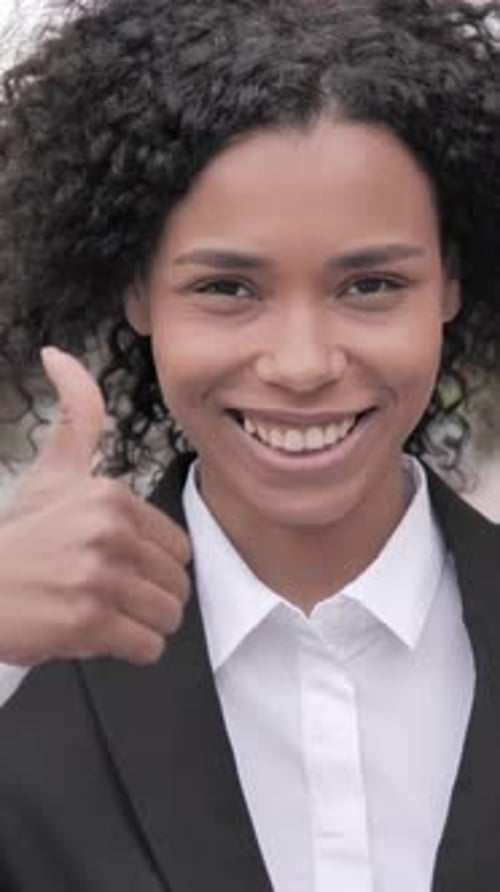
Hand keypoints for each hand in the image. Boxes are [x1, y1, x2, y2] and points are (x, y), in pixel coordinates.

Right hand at [0, 347, 190, 666]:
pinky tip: (96, 634)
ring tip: (104, 615)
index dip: (153, 566)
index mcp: (110, 496)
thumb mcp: (50, 470)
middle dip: (149, 597)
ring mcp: (98, 578)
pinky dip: (129, 649)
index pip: (178, 547)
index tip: (120, 568)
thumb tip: (59, 354)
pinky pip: (147, 647)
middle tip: (111, 596)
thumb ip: (75, 414)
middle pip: (177, 583)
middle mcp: (109, 532)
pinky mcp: (87, 623)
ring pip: (167, 615)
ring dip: (141, 624)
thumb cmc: (16, 534)